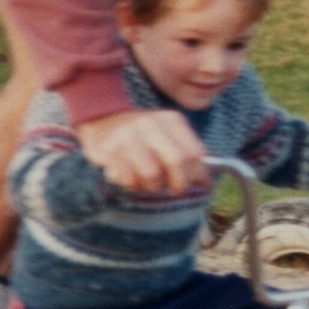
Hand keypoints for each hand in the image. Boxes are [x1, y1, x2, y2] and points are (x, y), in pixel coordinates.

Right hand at [78, 108, 206, 193]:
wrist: (103, 119)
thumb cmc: (143, 136)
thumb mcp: (168, 135)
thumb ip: (187, 154)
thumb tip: (205, 183)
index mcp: (171, 120)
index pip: (195, 152)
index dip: (199, 174)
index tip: (198, 184)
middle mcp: (151, 124)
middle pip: (176, 162)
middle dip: (179, 184)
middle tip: (175, 189)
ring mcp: (128, 136)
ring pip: (152, 174)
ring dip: (152, 186)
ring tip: (148, 182)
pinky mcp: (109, 150)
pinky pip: (129, 180)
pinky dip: (133, 186)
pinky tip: (131, 178)